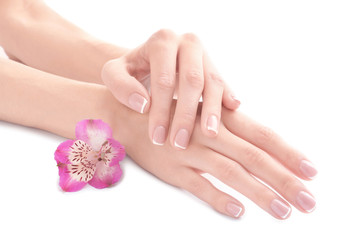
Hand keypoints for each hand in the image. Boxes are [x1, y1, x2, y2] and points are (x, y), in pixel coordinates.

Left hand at [101, 29, 239, 148]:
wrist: (149, 60)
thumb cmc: (131, 70)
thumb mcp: (115, 73)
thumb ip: (120, 86)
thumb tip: (143, 105)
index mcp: (162, 41)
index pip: (164, 79)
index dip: (161, 110)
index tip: (157, 137)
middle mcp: (187, 43)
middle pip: (192, 80)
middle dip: (186, 114)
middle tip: (180, 142)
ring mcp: (204, 54)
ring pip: (213, 81)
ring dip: (212, 110)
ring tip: (210, 134)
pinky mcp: (214, 66)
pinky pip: (223, 82)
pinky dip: (228, 96)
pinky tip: (233, 110)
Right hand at [114, 101, 316, 218]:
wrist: (131, 115)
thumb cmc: (173, 115)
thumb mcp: (204, 115)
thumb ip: (233, 129)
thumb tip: (265, 147)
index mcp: (221, 119)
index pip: (263, 136)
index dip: (288, 153)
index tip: (311, 172)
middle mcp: (210, 135)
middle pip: (254, 158)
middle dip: (284, 180)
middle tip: (308, 201)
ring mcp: (191, 153)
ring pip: (231, 173)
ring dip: (259, 194)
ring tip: (283, 211)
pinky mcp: (173, 169)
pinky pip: (199, 186)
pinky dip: (218, 198)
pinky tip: (238, 211)